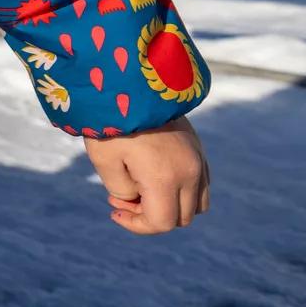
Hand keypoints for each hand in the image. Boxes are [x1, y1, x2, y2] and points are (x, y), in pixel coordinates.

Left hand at [83, 117, 209, 233]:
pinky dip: (181, 190)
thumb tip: (136, 200)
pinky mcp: (198, 148)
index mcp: (166, 178)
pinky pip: (200, 183)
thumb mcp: (105, 161)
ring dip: (170, 205)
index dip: (137, 225)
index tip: (113, 210)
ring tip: (138, 186)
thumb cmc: (111, 121)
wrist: (130, 81)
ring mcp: (198, 159)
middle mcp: (191, 172)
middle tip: (121, 196)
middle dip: (151, 215)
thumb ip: (122, 191)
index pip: (162, 223)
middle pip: (182, 218)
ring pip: (197, 204)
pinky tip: (152, 174)